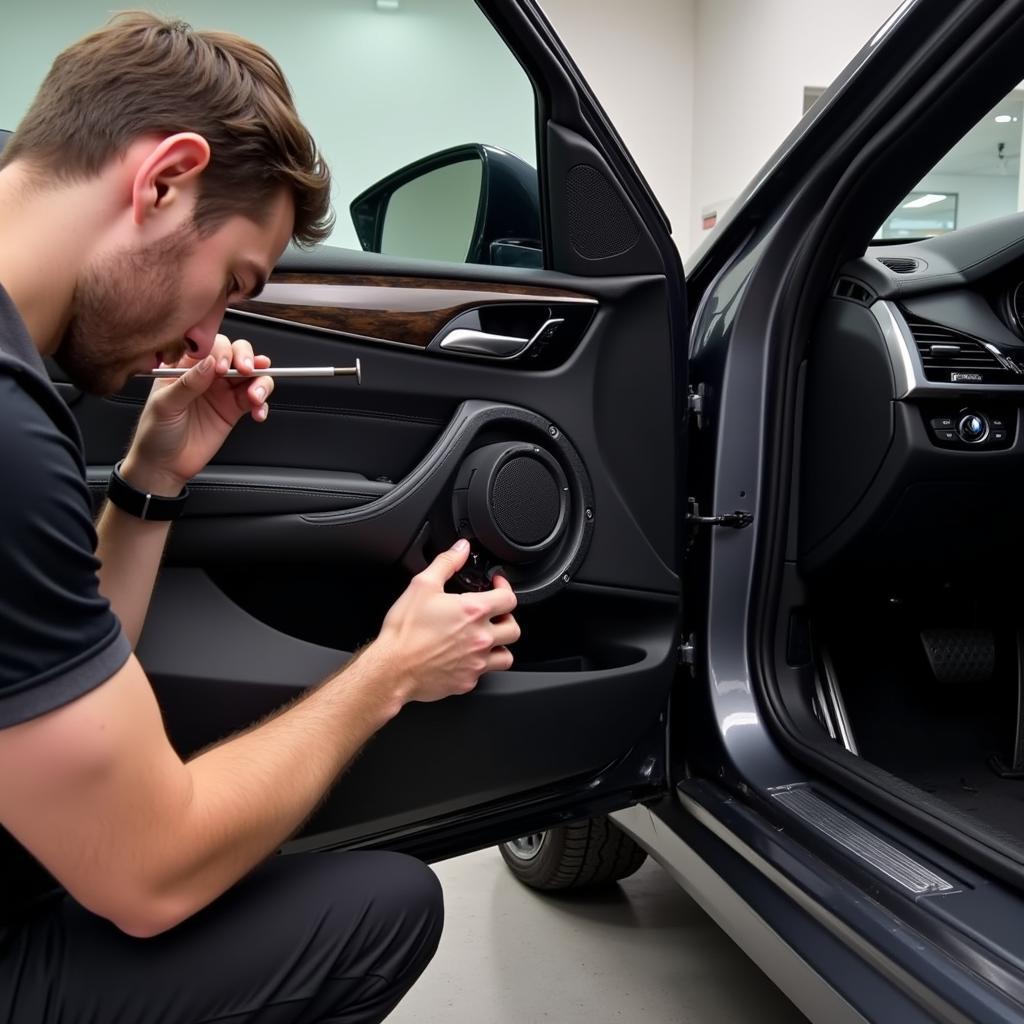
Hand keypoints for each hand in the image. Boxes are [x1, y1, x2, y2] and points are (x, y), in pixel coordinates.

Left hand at [121, 335, 272, 494]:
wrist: (164, 465)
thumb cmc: (155, 433)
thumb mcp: (165, 405)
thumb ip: (188, 383)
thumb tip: (210, 362)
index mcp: (185, 366)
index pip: (211, 346)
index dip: (222, 351)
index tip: (222, 368)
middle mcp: (207, 375)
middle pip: (236, 354)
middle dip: (247, 359)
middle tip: (247, 372)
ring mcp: (223, 392)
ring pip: (251, 375)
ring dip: (260, 381)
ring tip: (256, 397)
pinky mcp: (234, 410)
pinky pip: (256, 400)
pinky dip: (263, 404)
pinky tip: (258, 413)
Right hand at [370, 540, 520, 702]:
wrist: (392, 669)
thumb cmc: (405, 631)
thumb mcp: (422, 585)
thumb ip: (447, 562)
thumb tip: (461, 549)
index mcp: (473, 611)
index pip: (509, 598)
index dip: (505, 588)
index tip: (497, 586)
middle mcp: (480, 638)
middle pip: (514, 628)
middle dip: (506, 618)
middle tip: (494, 615)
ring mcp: (477, 662)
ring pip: (507, 655)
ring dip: (500, 645)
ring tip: (487, 639)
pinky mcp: (468, 681)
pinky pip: (484, 673)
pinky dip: (479, 665)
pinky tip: (466, 657)